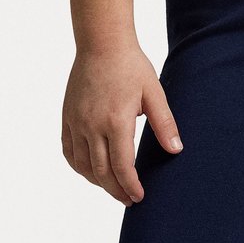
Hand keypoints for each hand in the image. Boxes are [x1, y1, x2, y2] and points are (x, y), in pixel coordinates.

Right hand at [61, 43, 183, 206]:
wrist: (102, 43)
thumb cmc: (130, 65)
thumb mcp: (153, 91)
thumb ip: (164, 123)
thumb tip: (176, 149)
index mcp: (116, 121)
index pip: (122, 166)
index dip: (130, 186)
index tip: (139, 196)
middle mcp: (92, 125)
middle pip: (101, 172)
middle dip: (116, 190)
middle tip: (129, 199)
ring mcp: (77, 122)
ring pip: (82, 166)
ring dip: (97, 182)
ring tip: (113, 186)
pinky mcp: (67, 117)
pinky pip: (68, 151)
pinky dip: (79, 167)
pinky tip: (90, 170)